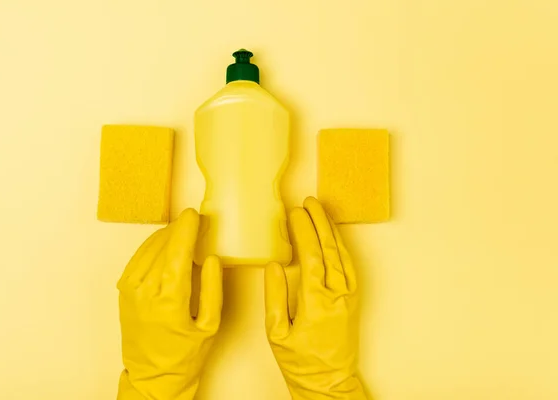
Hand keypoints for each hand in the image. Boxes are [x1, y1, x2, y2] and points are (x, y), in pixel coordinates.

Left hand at [116, 209, 222, 399]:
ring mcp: (131, 290)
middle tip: (195, 221)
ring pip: (148, 249)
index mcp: (169, 302)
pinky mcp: (124, 290)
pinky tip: (165, 243)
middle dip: (179, 229)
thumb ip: (212, 290)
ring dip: (166, 235)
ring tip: (183, 230)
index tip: (194, 214)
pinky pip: (138, 258)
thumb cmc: (184, 356)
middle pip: (162, 247)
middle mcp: (145, 293)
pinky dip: (152, 245)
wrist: (153, 376)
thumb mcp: (210, 327)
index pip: (177, 253)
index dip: (186, 229)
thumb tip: (211, 258)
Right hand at [265, 197, 366, 399]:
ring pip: (342, 255)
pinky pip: (349, 266)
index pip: (311, 257)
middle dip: (318, 222)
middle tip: (308, 202)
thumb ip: (274, 297)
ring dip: (331, 230)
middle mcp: (337, 295)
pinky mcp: (353, 299)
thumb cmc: (300, 361)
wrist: (328, 381)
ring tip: (320, 210)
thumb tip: (274, 266)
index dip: (303, 232)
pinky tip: (333, 235)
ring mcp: (348, 296)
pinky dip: (341, 247)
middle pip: (329, 250)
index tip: (294, 213)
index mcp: (316, 303)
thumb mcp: (276, 333)